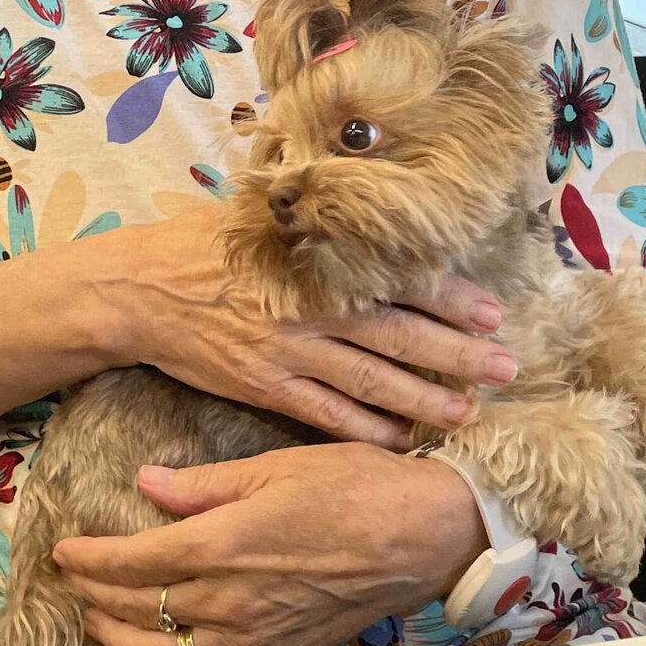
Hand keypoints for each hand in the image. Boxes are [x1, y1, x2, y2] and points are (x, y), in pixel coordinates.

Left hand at [54, 441, 486, 645]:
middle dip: (96, 595)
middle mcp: (229, 599)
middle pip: (140, 608)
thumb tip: (147, 484)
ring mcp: (253, 637)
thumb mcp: (275, 465)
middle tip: (74, 580)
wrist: (420, 535)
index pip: (134, 561)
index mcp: (222, 543)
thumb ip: (203, 484)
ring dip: (120, 640)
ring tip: (96, 622)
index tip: (65, 550)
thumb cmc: (354, 486)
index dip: (91, 559)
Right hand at [114, 204, 518, 449]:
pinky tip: (401, 442)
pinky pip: (326, 415)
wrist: (139, 290)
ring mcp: (288, 351)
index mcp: (313, 258)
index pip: (395, 277)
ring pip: (371, 380)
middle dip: (457, 352)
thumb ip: (315, 216)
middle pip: (397, 333)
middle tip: (507, 367)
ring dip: (424, 398)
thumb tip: (366, 203)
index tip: (491, 312)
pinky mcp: (265, 386)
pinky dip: (366, 430)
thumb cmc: (203, 243)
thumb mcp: (261, 214)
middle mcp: (308, 306)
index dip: (448, 297)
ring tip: (469, 411)